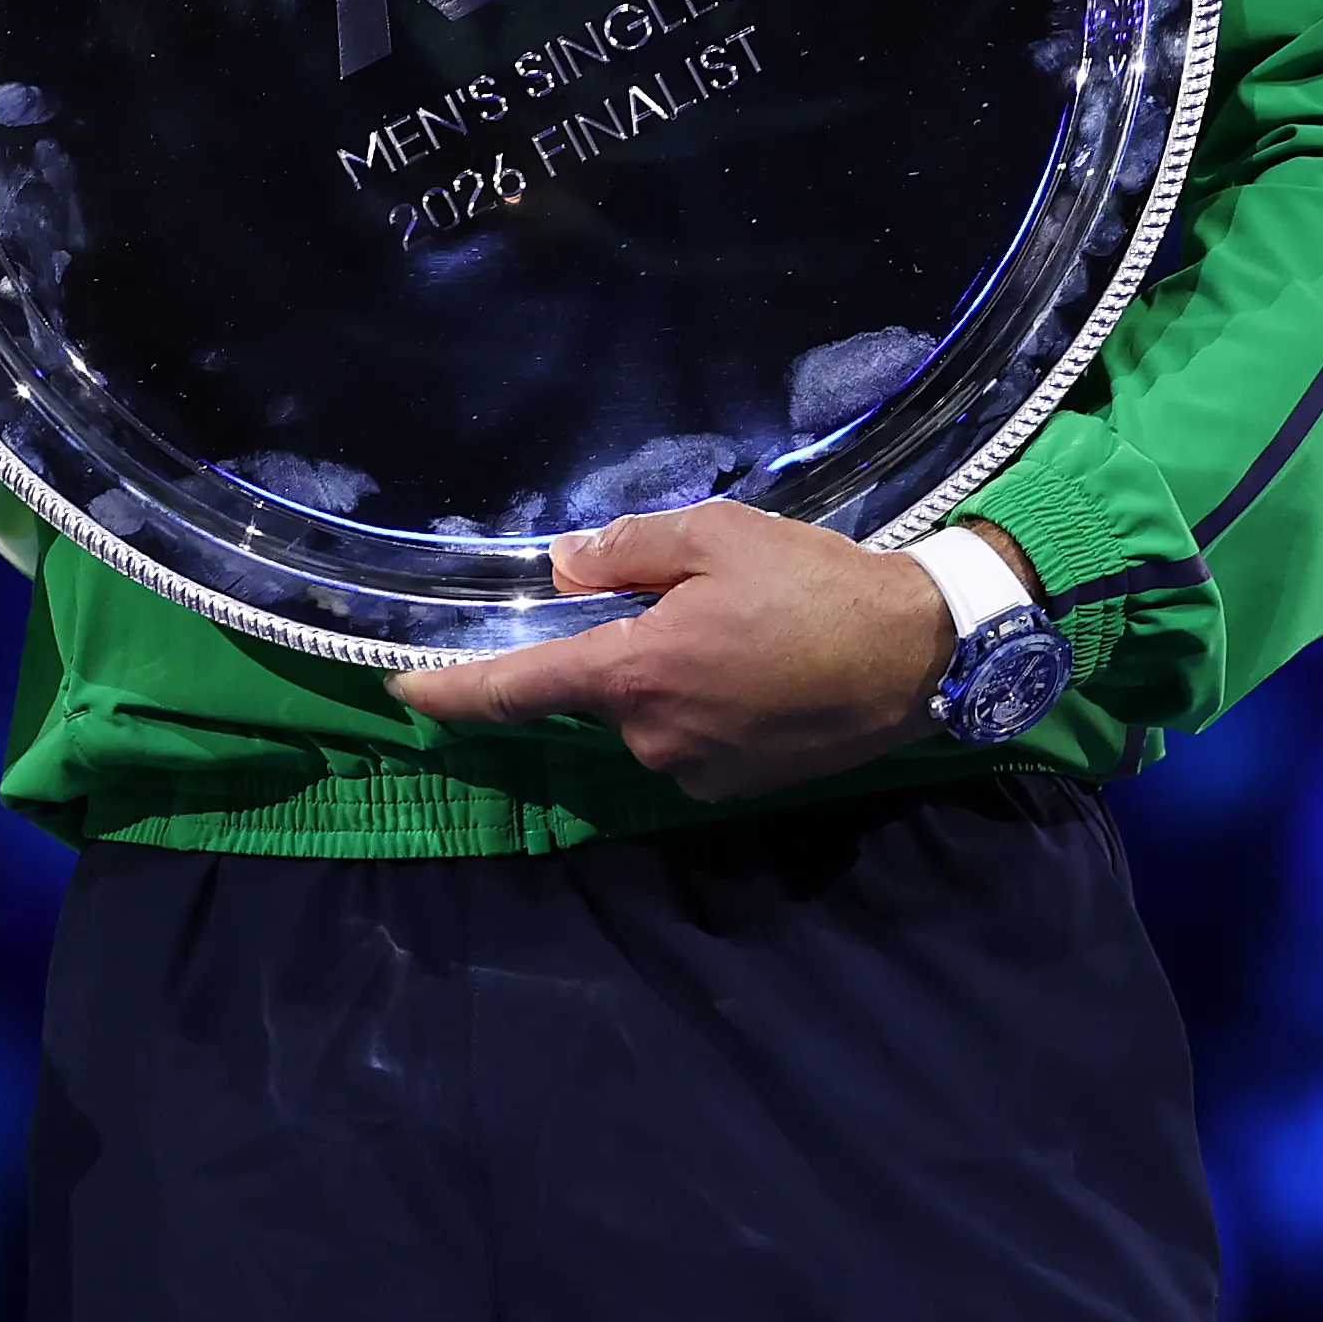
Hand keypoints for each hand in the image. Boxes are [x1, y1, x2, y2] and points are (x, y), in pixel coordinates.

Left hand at [386, 505, 1025, 802]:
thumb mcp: (717, 535)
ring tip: (736, 628)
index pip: (514, 690)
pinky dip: (700, 704)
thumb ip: (626, 550)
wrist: (921, 657)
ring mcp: (695, 770)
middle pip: (592, 694)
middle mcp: (651, 737)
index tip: (401, 691)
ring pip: (643, 716)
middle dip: (611, 651)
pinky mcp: (736, 787)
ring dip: (662, 676)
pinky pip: (687, 739)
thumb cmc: (816, 584)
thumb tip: (562, 569)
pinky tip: (754, 667)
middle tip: (682, 600)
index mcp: (635, 672)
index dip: (450, 692)